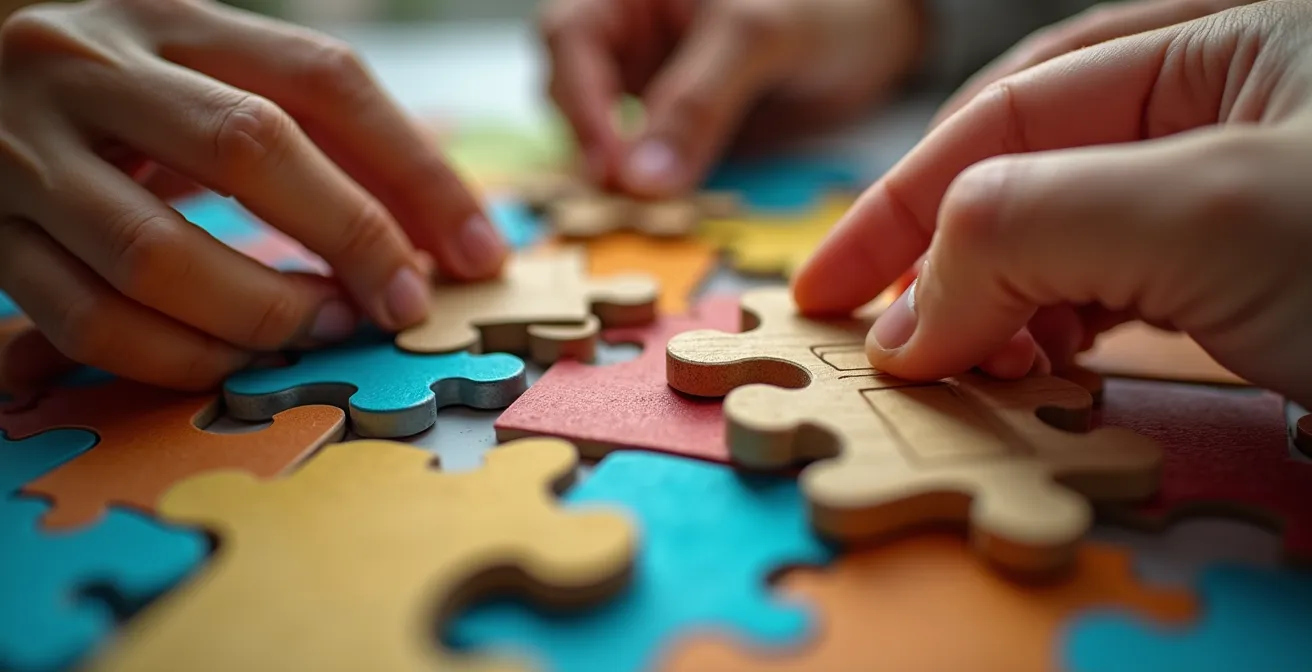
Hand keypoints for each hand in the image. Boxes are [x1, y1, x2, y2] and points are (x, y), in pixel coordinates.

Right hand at [0, 0, 506, 391]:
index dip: (417, 170)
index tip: (476, 252)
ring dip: (261, 311)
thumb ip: (323, 139)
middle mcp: (89, 69)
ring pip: (156, 253)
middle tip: (400, 302)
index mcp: (170, 17)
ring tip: (320, 328)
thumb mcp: (213, 80)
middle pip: (247, 146)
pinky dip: (177, 356)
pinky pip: (89, 321)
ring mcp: (23, 155)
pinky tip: (232, 357)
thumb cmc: (121, 96)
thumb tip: (452, 242)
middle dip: (348, 236)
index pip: (323, 78)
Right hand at [541, 0, 926, 197]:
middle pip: (572, 87)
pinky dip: (649, 185)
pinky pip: (645, 156)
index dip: (582, 102)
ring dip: (617, 172)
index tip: (611, 167)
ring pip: (603, 128)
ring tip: (642, 213)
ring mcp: (648, 75)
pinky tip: (664, 209)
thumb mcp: (758, 37)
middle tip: (623, 199)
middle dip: (594, 143)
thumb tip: (640, 180)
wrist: (886, 26)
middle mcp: (628, 26)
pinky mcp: (675, 119)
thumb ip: (696, 101)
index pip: (572, 37)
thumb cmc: (826, 1)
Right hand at [792, 0, 1311, 409]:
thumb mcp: (1204, 214)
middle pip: (1028, 174)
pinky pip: (1117, 294)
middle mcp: (1220, 111)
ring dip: (1002, 309)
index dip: (900, 205)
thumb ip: (1030, 228)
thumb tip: (911, 321)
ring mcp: (1231, 200)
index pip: (1007, 114)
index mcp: (1218, 45)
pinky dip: (1062, 335)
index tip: (827, 290)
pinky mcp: (1248, 282)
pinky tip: (1047, 370)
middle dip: (950, 265)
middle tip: (904, 350)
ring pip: (1067, 241)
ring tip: (982, 369)